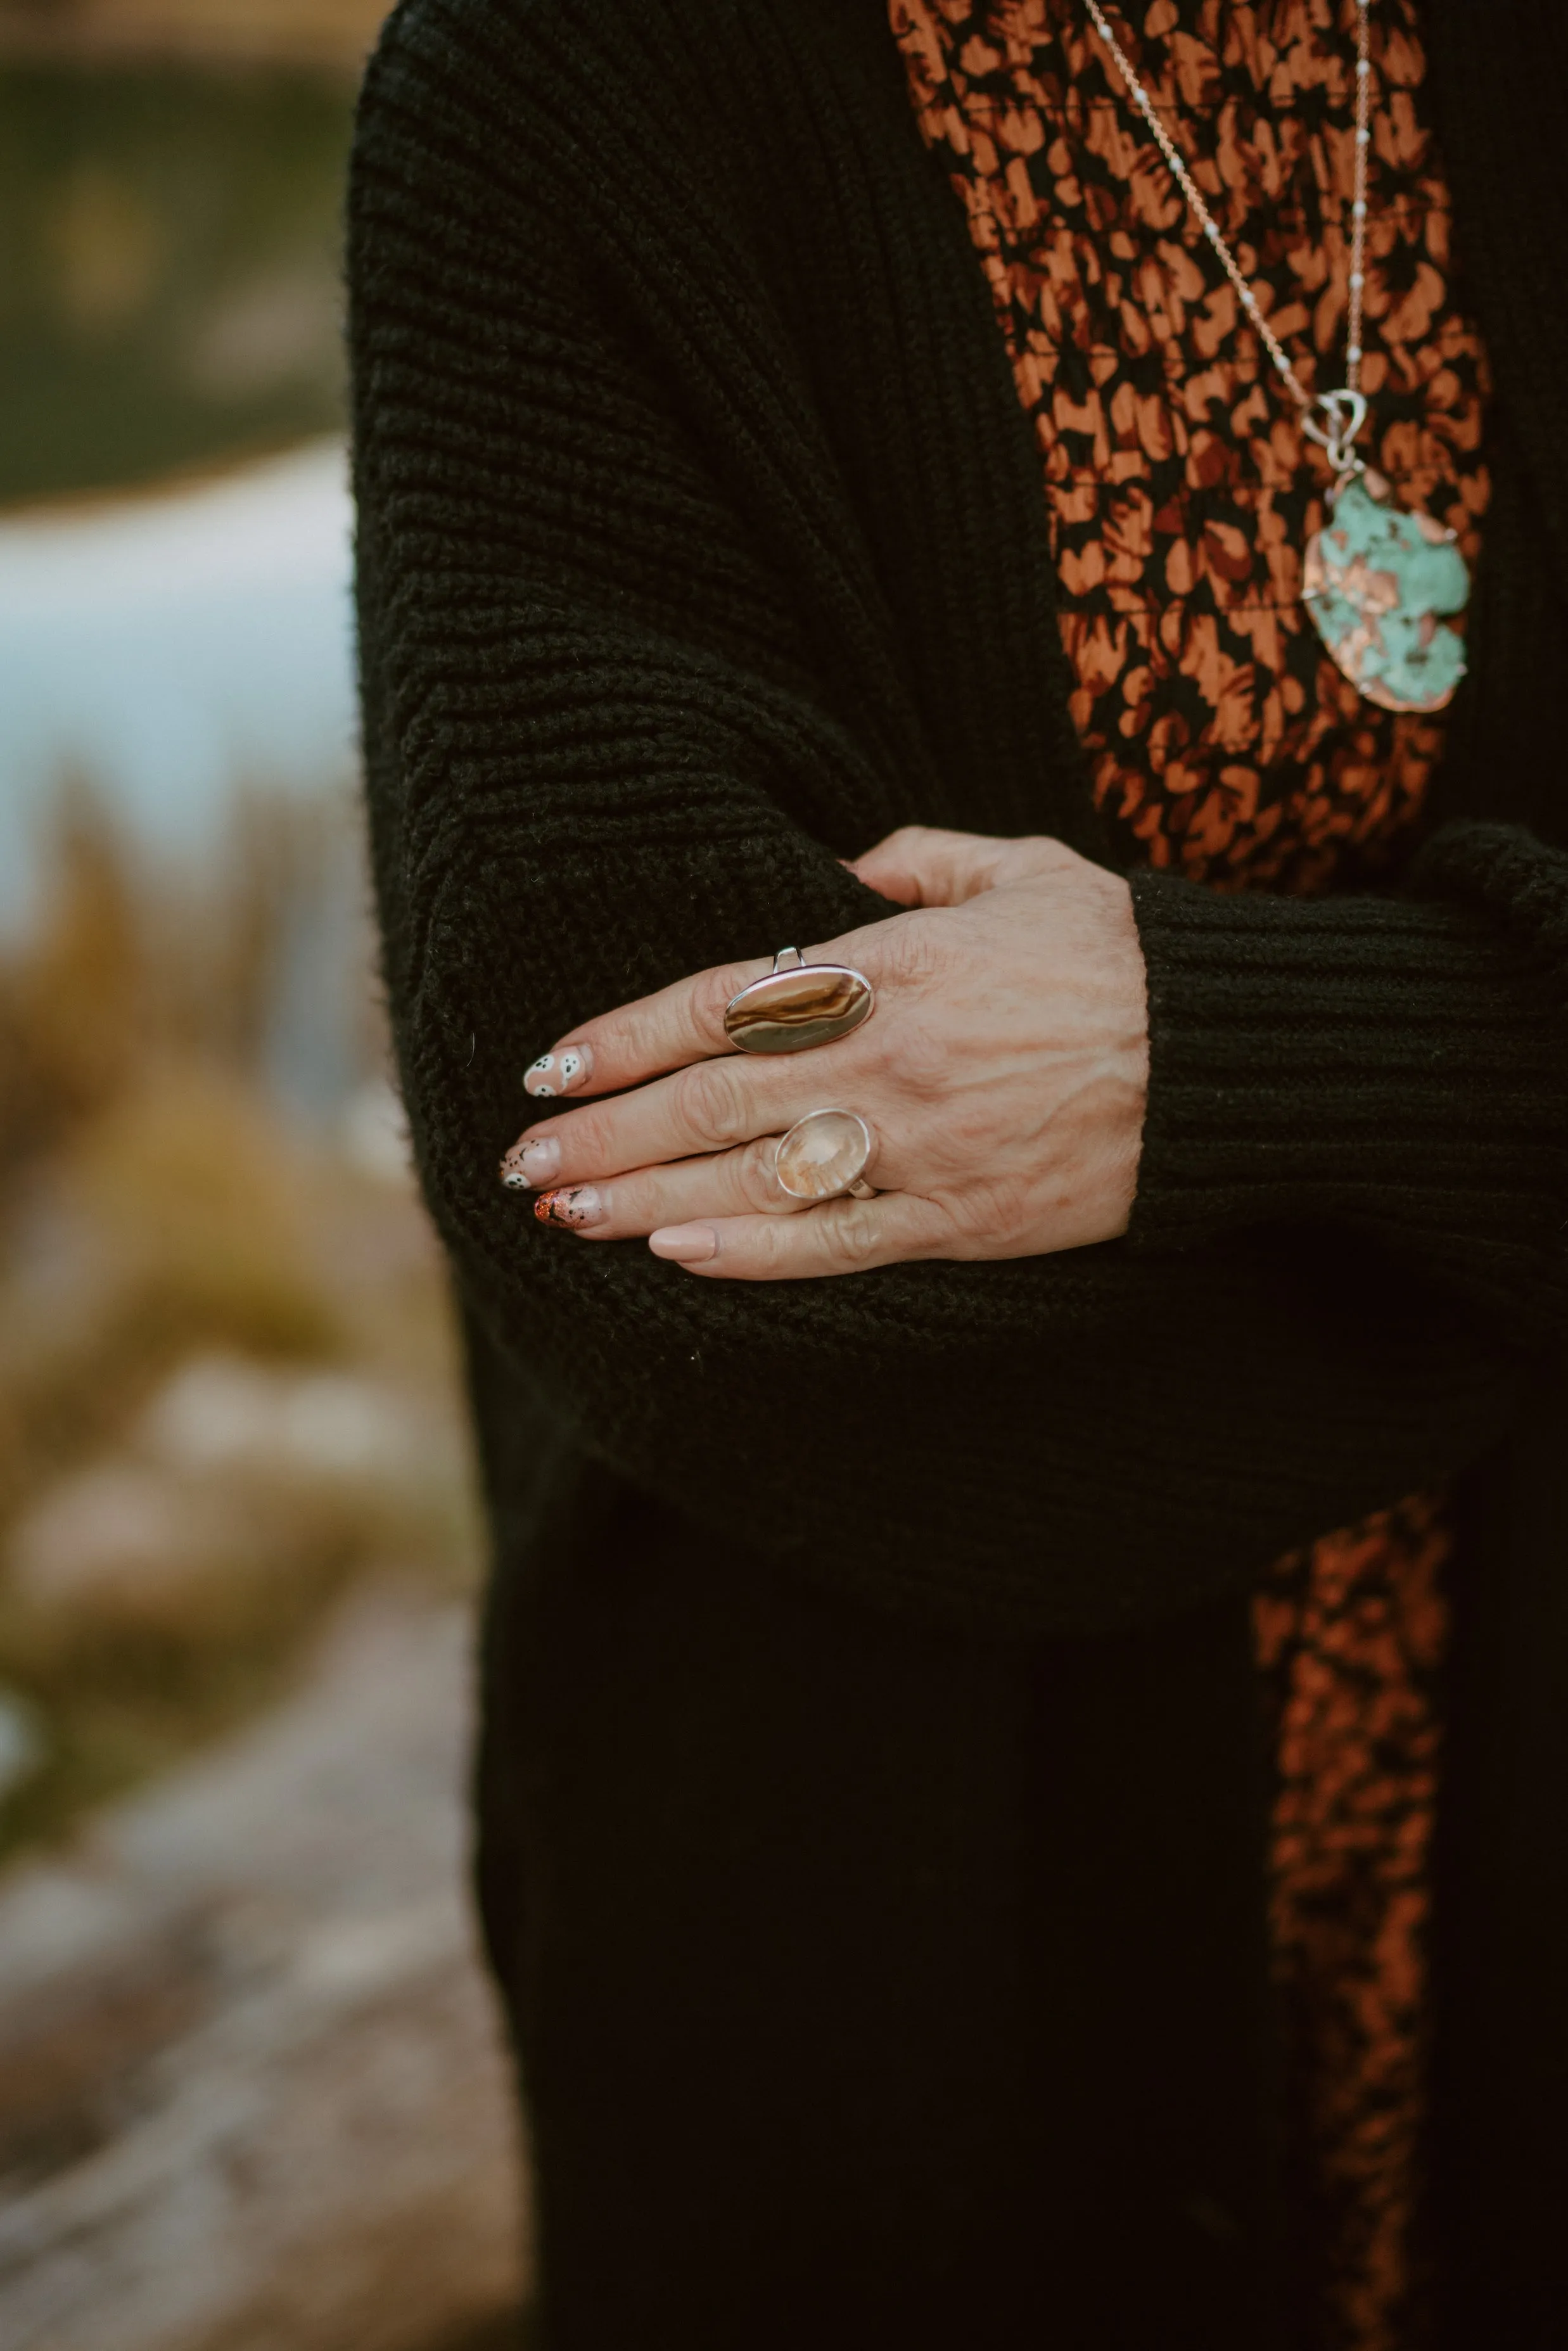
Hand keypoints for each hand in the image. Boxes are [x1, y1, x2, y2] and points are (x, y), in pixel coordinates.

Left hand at [500, 827, 1148, 1279]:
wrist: (1226, 1055)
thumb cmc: (1117, 952)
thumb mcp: (1016, 867)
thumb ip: (909, 864)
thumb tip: (831, 873)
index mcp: (890, 967)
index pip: (719, 1005)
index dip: (624, 1039)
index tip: (549, 1070)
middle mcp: (888, 1060)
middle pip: (711, 1101)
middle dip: (605, 1133)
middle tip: (521, 1160)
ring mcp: (921, 1147)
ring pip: (754, 1178)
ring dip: (646, 1198)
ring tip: (566, 1212)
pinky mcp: (961, 1218)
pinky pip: (837, 1244)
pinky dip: (753, 1252)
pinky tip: (679, 1255)